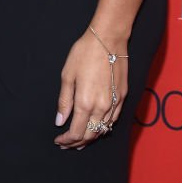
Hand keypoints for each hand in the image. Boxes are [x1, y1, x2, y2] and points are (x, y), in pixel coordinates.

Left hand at [53, 31, 128, 148]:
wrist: (108, 39)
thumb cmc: (84, 53)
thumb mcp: (68, 75)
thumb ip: (64, 101)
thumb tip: (60, 121)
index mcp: (85, 103)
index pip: (76, 132)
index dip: (66, 140)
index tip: (58, 140)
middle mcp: (102, 108)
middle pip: (90, 135)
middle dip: (77, 142)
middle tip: (67, 143)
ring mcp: (114, 104)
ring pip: (103, 130)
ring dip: (91, 137)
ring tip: (80, 140)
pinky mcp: (123, 98)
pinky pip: (113, 120)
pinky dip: (103, 128)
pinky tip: (97, 127)